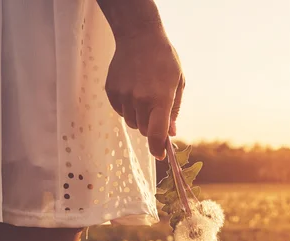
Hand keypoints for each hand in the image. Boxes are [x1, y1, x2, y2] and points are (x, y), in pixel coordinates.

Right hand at [105, 29, 184, 159]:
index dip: (158, 148)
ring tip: (144, 95)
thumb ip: (174, 110)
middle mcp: (140, 100)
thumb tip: (171, 134)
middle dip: (151, 126)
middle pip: (143, 130)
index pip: (156, 134)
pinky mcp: (111, 92)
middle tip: (156, 109)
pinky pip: (120, 111)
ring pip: (131, 122)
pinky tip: (133, 90)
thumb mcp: (178, 83)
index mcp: (160, 99)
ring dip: (139, 117)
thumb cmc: (164, 60)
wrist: (138, 36)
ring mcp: (124, 96)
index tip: (160, 155)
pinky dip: (127, 108)